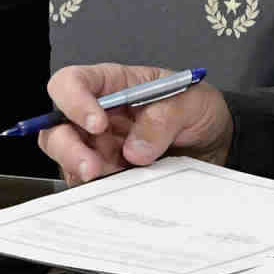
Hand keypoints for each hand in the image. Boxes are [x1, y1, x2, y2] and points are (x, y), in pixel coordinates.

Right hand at [36, 62, 234, 182]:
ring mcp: (100, 147)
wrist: (218, 142)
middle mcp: (97, 115)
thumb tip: (135, 149)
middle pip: (56, 127)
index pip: (72, 82)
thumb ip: (164, 117)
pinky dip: (99, 191)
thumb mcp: (192, 102)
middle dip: (67, 148)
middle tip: (92, 167)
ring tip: (113, 178)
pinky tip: (121, 191)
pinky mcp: (108, 174)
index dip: (74, 101)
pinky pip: (90, 186)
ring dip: (82, 173)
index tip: (97, 123)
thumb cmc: (197, 110)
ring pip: (67, 160)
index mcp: (112, 85)